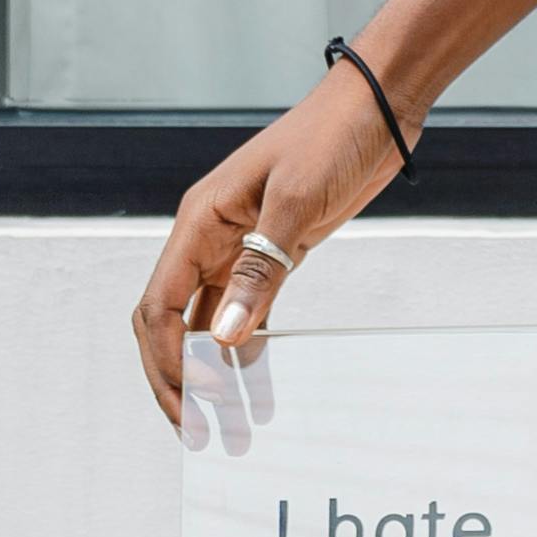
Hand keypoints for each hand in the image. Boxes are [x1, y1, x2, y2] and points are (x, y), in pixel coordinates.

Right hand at [133, 63, 408, 440]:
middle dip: (178, 377)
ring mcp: (243, 244)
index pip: (159, 305)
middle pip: (171, 320)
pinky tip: (254, 381)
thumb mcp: (296, 200)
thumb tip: (225, 340)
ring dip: (214, 371)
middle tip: (196, 432)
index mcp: (200, 221)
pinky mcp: (278, 249)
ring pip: (210, 320)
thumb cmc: (332, 135)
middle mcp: (211, 236)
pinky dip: (247, 346)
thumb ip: (262, 270)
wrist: (378, 104)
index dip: (165, 360)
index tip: (189, 404)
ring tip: (230, 423)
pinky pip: (248, 307)